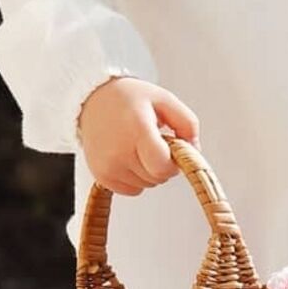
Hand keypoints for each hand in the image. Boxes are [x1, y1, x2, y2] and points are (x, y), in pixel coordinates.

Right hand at [76, 77, 200, 195]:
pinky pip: (132, 190)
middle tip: (153, 141)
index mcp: (137, 130)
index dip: (173, 162)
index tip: (171, 148)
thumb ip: (187, 122)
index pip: (163, 166)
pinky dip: (136, 178)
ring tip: (138, 146)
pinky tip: (129, 157)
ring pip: (146, 185)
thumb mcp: (164, 99)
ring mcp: (108, 167)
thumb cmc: (128, 98)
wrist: (92, 100)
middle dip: (163, 164)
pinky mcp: (101, 176)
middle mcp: (119, 151)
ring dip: (149, 171)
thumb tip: (194, 150)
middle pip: (157, 177)